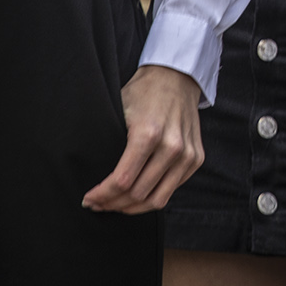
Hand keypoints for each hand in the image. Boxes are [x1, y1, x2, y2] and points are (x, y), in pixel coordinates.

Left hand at [83, 65, 204, 213]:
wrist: (176, 78)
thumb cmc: (143, 93)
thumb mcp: (119, 112)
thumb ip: (109, 143)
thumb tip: (91, 176)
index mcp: (148, 133)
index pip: (122, 181)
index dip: (102, 195)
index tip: (89, 199)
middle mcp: (172, 146)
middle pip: (138, 194)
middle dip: (113, 204)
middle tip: (98, 204)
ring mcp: (187, 155)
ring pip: (157, 200)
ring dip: (132, 207)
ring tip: (116, 205)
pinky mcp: (196, 159)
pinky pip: (171, 190)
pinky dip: (152, 198)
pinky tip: (136, 195)